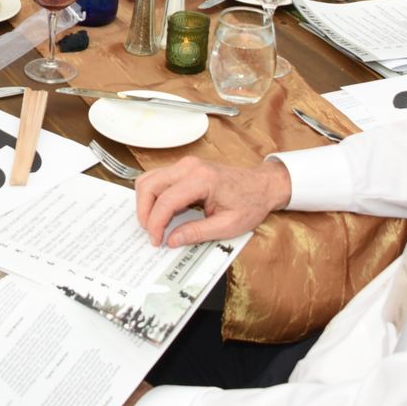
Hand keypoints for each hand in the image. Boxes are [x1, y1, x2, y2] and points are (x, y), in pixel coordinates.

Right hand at [133, 156, 290, 247]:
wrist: (262, 186)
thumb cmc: (250, 203)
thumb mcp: (228, 225)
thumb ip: (197, 233)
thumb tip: (172, 240)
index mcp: (202, 179)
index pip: (166, 200)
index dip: (156, 223)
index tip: (156, 241)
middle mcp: (189, 166)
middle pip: (149, 185)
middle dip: (144, 212)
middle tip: (151, 234)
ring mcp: (185, 164)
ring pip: (149, 179)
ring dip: (145, 203)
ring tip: (153, 224)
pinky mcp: (184, 167)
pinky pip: (158, 178)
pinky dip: (152, 196)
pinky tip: (159, 212)